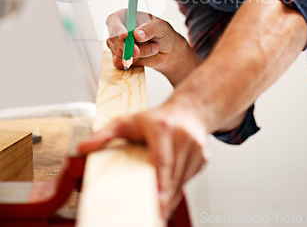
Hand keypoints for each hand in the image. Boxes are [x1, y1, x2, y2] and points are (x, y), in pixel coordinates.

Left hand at [77, 101, 209, 219]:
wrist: (189, 109)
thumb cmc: (156, 118)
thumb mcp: (128, 121)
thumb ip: (104, 134)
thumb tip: (81, 147)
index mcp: (163, 128)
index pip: (163, 161)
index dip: (161, 185)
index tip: (157, 205)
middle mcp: (183, 137)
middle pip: (172, 177)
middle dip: (162, 199)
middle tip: (152, 217)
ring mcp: (196, 148)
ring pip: (182, 183)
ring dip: (169, 197)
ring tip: (157, 210)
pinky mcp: (204, 158)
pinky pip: (188, 180)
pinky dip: (177, 189)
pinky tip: (168, 191)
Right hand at [106, 10, 201, 85]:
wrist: (168, 51)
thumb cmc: (163, 34)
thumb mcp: (161, 27)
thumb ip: (150, 28)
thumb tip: (137, 34)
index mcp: (126, 16)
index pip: (113, 20)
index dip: (116, 28)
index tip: (125, 36)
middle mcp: (119, 30)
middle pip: (112, 39)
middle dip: (125, 47)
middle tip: (138, 52)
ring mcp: (118, 45)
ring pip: (118, 53)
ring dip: (137, 54)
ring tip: (154, 49)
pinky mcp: (121, 58)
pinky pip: (119, 63)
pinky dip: (133, 63)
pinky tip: (146, 57)